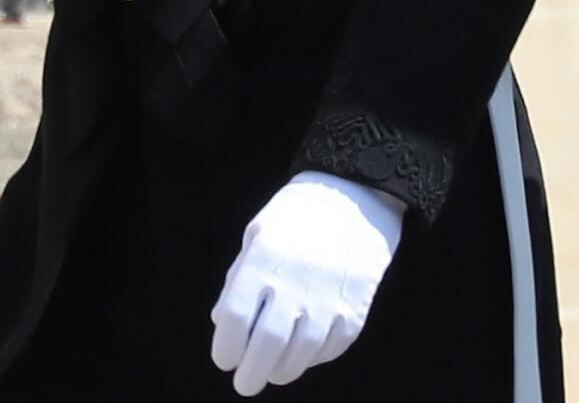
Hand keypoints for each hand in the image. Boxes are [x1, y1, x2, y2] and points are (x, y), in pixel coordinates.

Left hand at [208, 171, 402, 395]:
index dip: (224, 348)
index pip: (233, 320)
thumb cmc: (299, 213)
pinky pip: (331, 349)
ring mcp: (328, 300)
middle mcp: (294, 285)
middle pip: (264, 347)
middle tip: (246, 383)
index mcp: (262, 262)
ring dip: (282, 371)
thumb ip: (238, 278)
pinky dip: (314, 359)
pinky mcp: (355, 310)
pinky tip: (305, 354)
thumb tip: (221, 322)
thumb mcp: (258, 233)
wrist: (358, 195)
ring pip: (299, 356)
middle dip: (250, 375)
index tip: (225, 359)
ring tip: (275, 372)